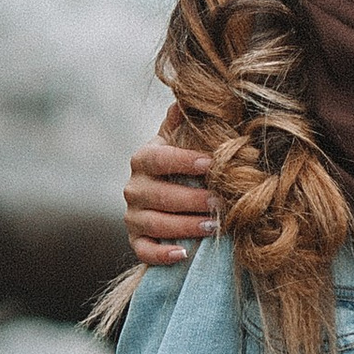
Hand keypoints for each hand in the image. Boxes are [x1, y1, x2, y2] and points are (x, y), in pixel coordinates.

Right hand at [126, 119, 215, 266]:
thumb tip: (186, 99)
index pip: (158, 158)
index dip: (183, 161)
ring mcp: (132, 216)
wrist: (166, 196)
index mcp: (144, 159)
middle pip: (159, 195)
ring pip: (155, 223)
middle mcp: (133, 188)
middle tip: (221, 202)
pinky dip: (162, 254)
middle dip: (192, 200)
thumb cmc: (180, 166)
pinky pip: (144, 251)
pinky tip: (183, 254)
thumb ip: (182, 124)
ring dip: (185, 226)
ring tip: (214, 226)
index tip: (211, 163)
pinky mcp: (136, 240)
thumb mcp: (180, 142)